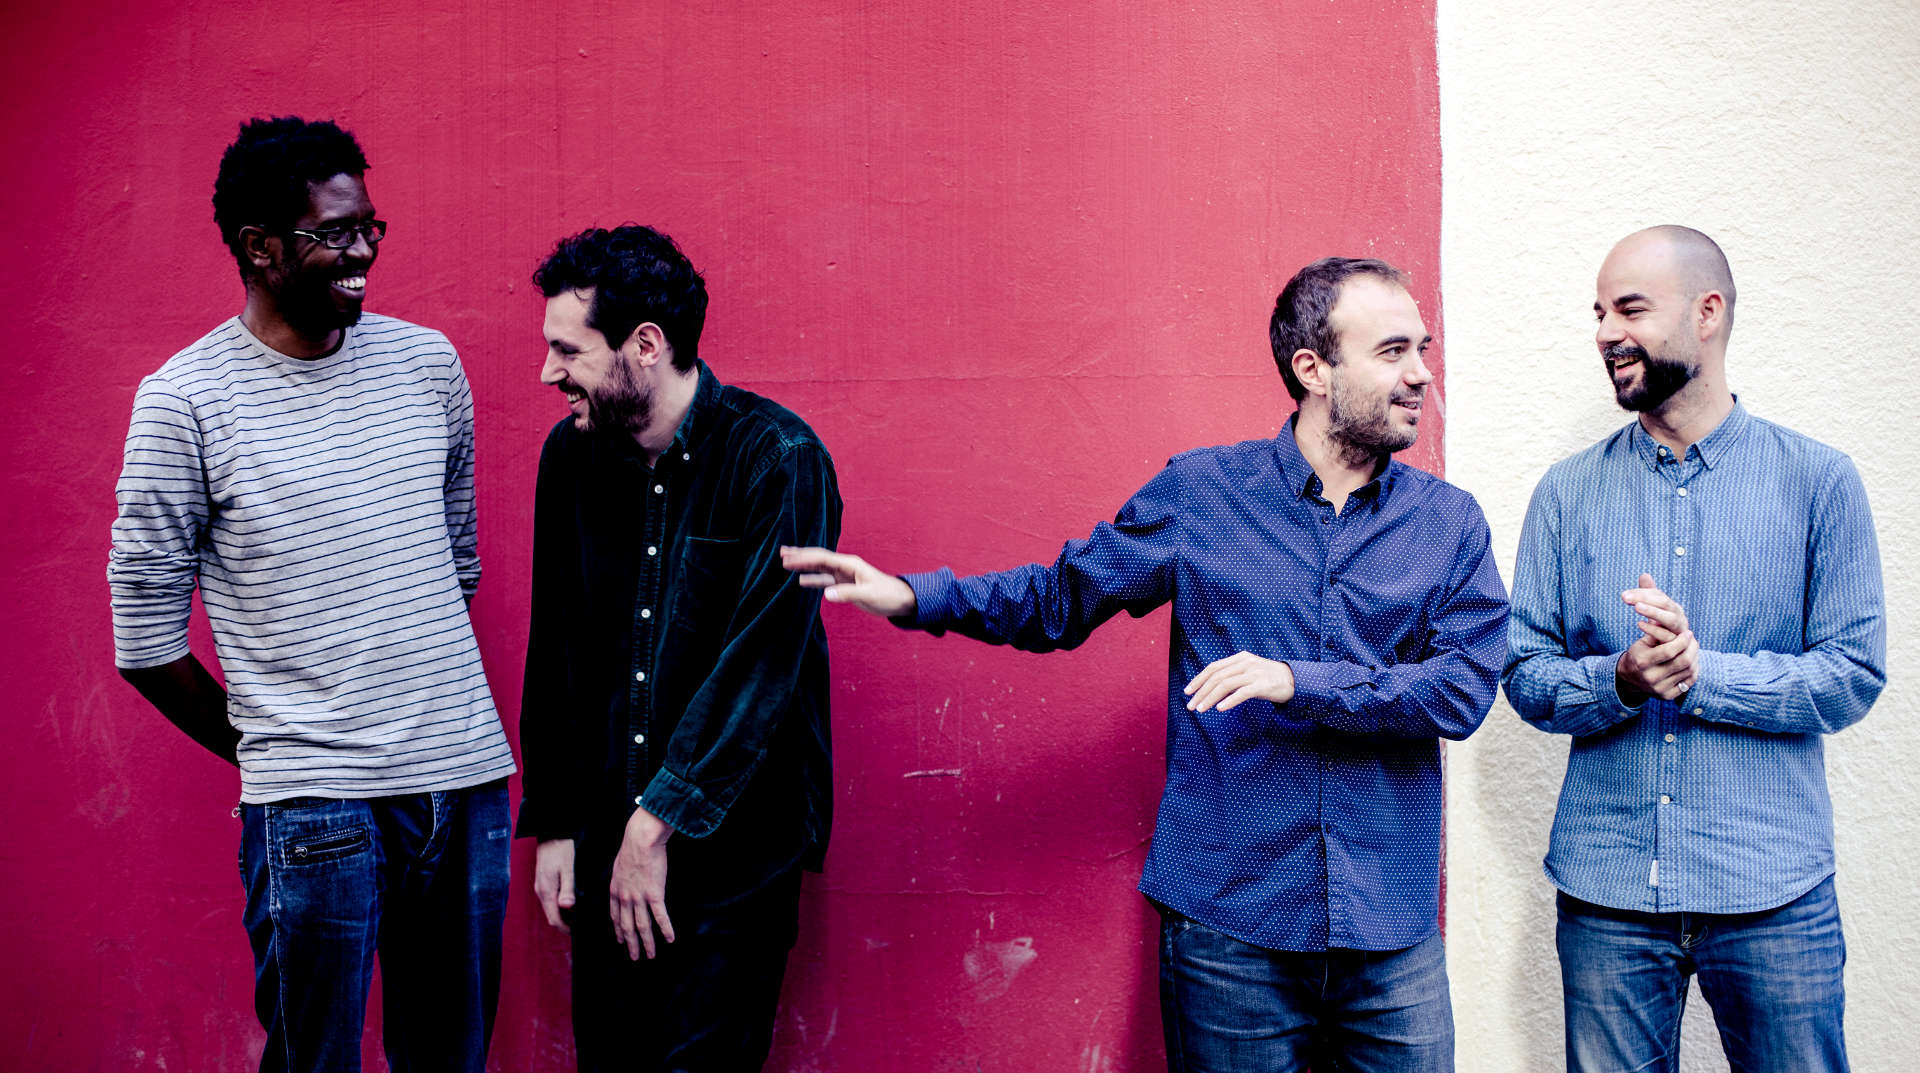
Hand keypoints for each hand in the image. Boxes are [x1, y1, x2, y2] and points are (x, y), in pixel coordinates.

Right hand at [533, 838, 575, 932]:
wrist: (551, 834)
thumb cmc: (561, 850)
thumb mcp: (568, 869)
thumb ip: (567, 889)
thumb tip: (567, 907)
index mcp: (546, 891)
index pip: (553, 919)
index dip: (565, 928)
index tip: (577, 932)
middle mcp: (541, 891)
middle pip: (551, 915)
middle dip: (564, 923)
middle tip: (581, 926)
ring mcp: (541, 887)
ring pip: (550, 908)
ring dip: (562, 915)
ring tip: (579, 916)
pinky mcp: (543, 882)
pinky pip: (550, 899)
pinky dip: (559, 905)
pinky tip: (571, 903)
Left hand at [609, 806, 675, 959]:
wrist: (640, 840)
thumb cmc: (632, 848)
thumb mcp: (619, 866)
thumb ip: (621, 878)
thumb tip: (624, 881)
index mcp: (615, 891)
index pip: (615, 917)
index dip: (618, 931)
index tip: (621, 941)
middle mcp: (625, 898)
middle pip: (627, 927)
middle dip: (631, 944)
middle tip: (636, 957)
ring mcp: (639, 897)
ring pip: (642, 926)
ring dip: (647, 943)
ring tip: (651, 955)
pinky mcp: (654, 894)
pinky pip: (660, 916)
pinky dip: (665, 929)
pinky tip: (671, 939)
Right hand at [780, 546, 916, 617]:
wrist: (900, 600)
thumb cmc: (887, 595)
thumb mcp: (869, 595)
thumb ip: (848, 593)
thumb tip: (827, 594)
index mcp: (850, 564)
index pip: (823, 559)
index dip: (804, 558)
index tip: (788, 559)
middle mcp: (845, 567)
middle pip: (818, 559)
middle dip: (800, 556)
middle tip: (781, 554)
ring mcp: (844, 575)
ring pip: (819, 569)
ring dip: (804, 566)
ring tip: (786, 562)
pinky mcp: (845, 585)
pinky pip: (825, 580)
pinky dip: (813, 579)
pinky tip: (801, 580)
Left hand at [1184, 651, 1295, 711]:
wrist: (1295, 680)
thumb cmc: (1268, 678)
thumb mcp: (1249, 671)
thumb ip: (1232, 675)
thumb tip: (1211, 688)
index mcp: (1240, 658)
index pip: (1214, 667)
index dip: (1199, 679)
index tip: (1188, 691)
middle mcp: (1245, 663)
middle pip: (1217, 677)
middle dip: (1201, 691)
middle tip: (1190, 705)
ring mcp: (1254, 674)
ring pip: (1226, 685)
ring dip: (1210, 698)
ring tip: (1201, 709)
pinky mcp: (1262, 685)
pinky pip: (1242, 693)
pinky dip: (1229, 701)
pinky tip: (1220, 708)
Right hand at [1616, 574, 1698, 701]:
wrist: (1630, 679)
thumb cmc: (1639, 650)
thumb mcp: (1641, 632)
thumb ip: (1647, 604)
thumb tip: (1646, 575)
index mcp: (1641, 661)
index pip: (1670, 650)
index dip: (1682, 640)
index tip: (1687, 631)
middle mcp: (1650, 677)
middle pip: (1682, 661)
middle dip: (1692, 649)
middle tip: (1694, 640)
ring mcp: (1659, 688)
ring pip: (1688, 672)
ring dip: (1695, 658)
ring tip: (1693, 648)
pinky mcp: (1667, 696)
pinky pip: (1688, 683)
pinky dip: (1693, 670)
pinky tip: (1692, 661)